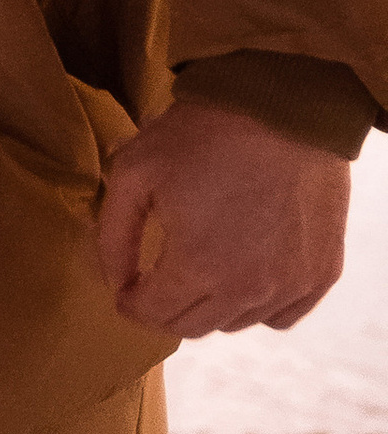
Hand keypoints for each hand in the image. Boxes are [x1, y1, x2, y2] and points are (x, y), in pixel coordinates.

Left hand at [96, 94, 350, 334]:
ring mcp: (290, 286)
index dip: (130, 302)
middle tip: (156, 281)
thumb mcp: (134, 170)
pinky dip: (259, 304)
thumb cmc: (205, 133)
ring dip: (212, 305)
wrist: (284, 107)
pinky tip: (246, 272)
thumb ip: (113, 234)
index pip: (153, 314)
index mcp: (197, 268)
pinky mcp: (321, 274)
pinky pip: (281, 315)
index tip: (125, 288)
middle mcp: (248, 291)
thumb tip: (115, 281)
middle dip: (166, 308)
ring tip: (202, 265)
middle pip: (194, 326)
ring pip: (237, 322)